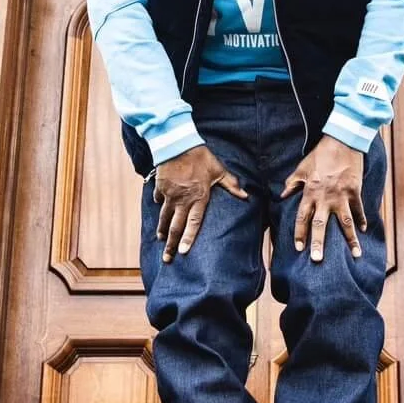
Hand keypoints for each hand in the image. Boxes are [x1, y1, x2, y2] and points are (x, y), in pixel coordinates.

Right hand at [151, 146, 249, 261]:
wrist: (177, 143)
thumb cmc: (200, 156)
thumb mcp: (218, 170)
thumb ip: (231, 184)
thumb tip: (245, 196)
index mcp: (199, 198)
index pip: (193, 223)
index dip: (188, 238)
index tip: (183, 252)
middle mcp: (183, 200)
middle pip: (175, 226)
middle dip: (170, 244)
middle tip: (167, 259)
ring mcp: (170, 195)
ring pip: (164, 217)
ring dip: (162, 230)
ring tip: (160, 240)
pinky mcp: (160, 187)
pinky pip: (158, 200)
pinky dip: (158, 205)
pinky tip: (158, 209)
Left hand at [283, 136, 367, 263]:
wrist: (343, 141)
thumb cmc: (321, 154)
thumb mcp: (302, 167)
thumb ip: (292, 183)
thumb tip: (282, 195)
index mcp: (310, 192)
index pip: (302, 217)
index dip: (300, 233)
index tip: (299, 249)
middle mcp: (325, 197)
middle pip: (321, 225)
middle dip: (319, 243)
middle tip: (317, 260)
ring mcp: (341, 195)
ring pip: (345, 222)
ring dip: (350, 239)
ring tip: (355, 254)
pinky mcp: (355, 191)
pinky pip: (359, 209)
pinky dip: (361, 220)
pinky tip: (363, 230)